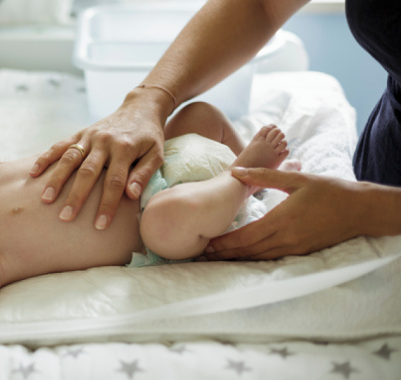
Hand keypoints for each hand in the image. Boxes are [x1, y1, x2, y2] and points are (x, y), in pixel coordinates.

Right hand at [30, 92, 166, 229]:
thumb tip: (131, 195)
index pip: (115, 181)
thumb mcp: (156, 154)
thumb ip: (144, 173)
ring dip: (57, 179)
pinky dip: (46, 158)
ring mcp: (90, 136)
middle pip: (88, 172)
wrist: (140, 108)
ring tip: (46, 199)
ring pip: (70, 158)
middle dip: (76, 196)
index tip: (99, 225)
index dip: (107, 204)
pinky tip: (34, 173)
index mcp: (125, 148)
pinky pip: (60, 145)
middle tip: (66, 217)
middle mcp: (104, 142)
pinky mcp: (80, 133)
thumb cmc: (150, 137)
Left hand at [204, 167, 363, 259]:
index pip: (246, 236)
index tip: (206, 243)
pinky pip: (272, 258)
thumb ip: (263, 176)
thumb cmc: (329, 190)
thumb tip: (235, 172)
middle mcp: (287, 238)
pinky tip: (243, 258)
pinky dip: (254, 259)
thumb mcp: (296, 179)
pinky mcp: (302, 252)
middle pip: (248, 251)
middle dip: (224, 254)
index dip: (224, 242)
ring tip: (216, 259)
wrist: (360, 209)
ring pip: (259, 258)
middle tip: (202, 255)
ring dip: (237, 259)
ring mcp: (295, 248)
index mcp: (282, 220)